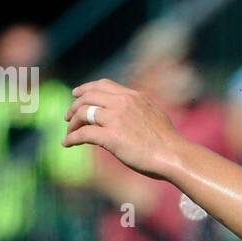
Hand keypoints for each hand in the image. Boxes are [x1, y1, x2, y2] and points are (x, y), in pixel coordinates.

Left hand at [62, 79, 182, 179]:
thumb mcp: (153, 116)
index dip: (87, 88)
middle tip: (68, 116)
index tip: (77, 94)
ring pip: (82, 113)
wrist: (174, 155)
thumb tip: (128, 118)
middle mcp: (123, 102)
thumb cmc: (168, 142)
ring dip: (72, 123)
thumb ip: (138, 111)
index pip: (104, 85)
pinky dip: (72, 138)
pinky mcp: (110, 136)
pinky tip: (67, 144)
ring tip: (69, 132)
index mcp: (134, 96)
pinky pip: (83, 134)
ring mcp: (116, 118)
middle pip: (88, 96)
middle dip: (74, 105)